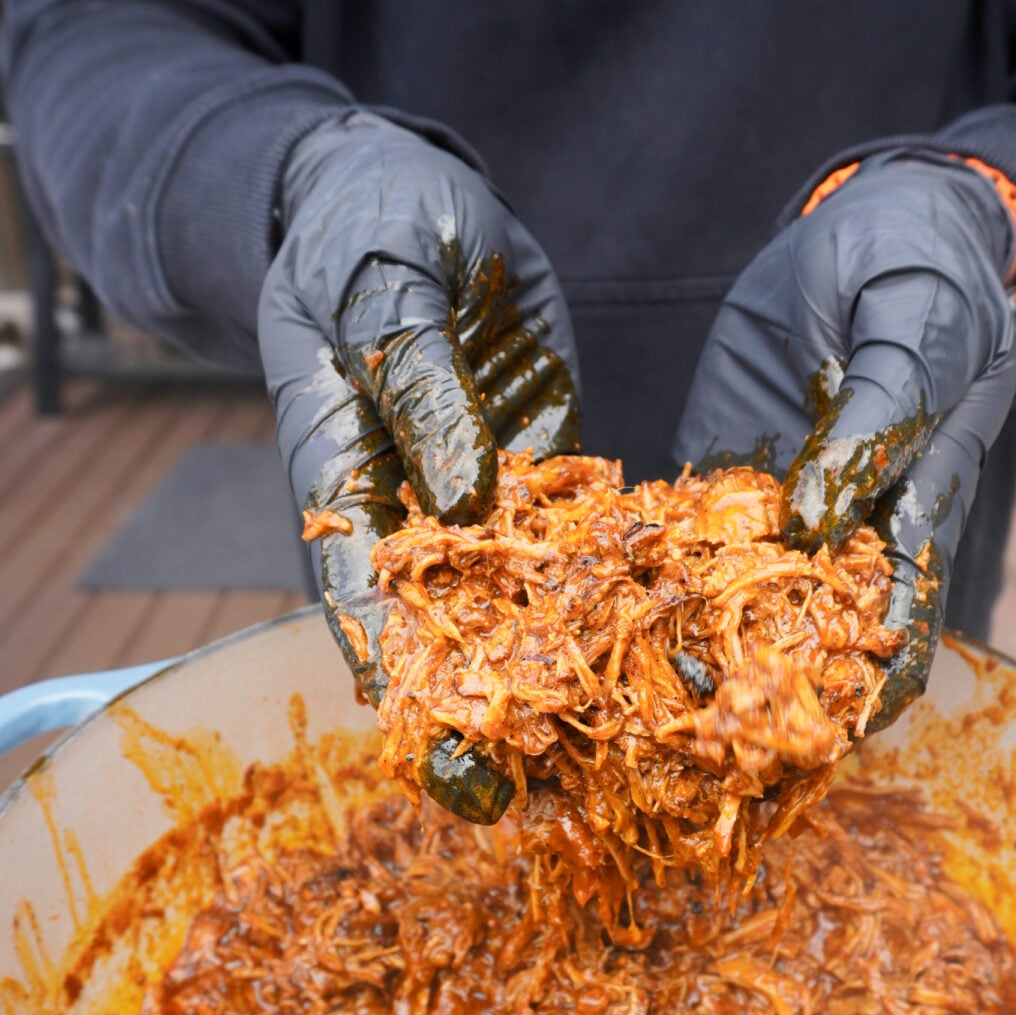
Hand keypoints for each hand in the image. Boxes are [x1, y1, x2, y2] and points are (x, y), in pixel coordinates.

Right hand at [259, 111, 579, 822]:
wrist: (418, 198)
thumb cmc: (369, 222)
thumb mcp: (381, 277)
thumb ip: (415, 378)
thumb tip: (461, 497)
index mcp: (340, 465)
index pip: (353, 582)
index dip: (387, 664)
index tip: (428, 742)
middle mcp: (408, 500)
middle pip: (433, 617)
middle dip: (474, 703)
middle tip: (517, 798)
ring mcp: (478, 492)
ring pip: (511, 594)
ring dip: (554, 668)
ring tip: (604, 753)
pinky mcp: (541, 471)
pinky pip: (575, 539)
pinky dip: (609, 590)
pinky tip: (657, 644)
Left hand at [676, 151, 1015, 729]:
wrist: (872, 227)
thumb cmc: (913, 263)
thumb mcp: (912, 315)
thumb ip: (883, 405)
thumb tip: (829, 514)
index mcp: (920, 491)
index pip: (899, 604)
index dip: (869, 669)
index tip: (827, 725)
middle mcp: (854, 519)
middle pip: (825, 625)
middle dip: (780, 689)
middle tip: (721, 750)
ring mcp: (787, 505)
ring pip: (754, 596)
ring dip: (711, 652)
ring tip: (654, 720)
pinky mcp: (732, 480)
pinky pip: (698, 542)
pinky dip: (661, 583)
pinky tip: (608, 623)